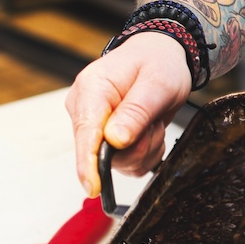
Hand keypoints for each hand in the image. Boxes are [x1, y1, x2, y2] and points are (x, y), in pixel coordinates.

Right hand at [65, 34, 192, 194]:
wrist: (160, 57)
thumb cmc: (157, 62)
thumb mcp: (157, 83)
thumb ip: (136, 111)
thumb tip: (114, 141)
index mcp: (91, 89)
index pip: (84, 133)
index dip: (88, 162)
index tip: (93, 186)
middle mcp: (86, 110)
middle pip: (103, 153)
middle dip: (136, 145)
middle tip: (154, 122)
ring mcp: (95, 128)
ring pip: (119, 162)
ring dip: (144, 147)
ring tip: (152, 121)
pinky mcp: (106, 141)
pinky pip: (128, 163)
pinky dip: (146, 152)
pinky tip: (150, 130)